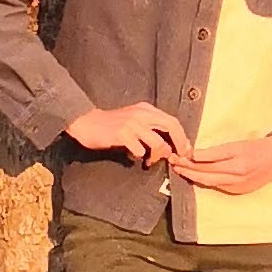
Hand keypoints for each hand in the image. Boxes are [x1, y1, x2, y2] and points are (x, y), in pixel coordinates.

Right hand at [68, 100, 187, 166]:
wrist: (86, 122)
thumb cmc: (111, 125)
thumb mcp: (134, 121)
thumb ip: (150, 129)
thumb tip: (169, 146)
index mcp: (146, 109)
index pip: (172, 120)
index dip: (182, 136)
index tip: (184, 149)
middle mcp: (141, 113)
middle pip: (171, 126)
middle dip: (179, 143)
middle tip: (178, 157)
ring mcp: (132, 123)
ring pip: (157, 142)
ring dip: (158, 155)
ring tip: (150, 161)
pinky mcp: (122, 134)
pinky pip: (140, 150)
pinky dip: (140, 156)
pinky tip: (134, 158)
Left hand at [177, 132, 271, 197]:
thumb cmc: (258, 147)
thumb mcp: (239, 143)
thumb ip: (218, 151)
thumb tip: (196, 154)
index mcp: (238, 157)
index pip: (209, 159)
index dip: (192, 158)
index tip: (180, 153)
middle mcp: (237, 172)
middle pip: (206, 172)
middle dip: (188, 168)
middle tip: (174, 162)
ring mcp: (238, 184)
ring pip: (209, 181)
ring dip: (192, 176)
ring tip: (179, 170)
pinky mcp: (239, 191)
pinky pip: (217, 186)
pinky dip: (204, 181)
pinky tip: (194, 177)